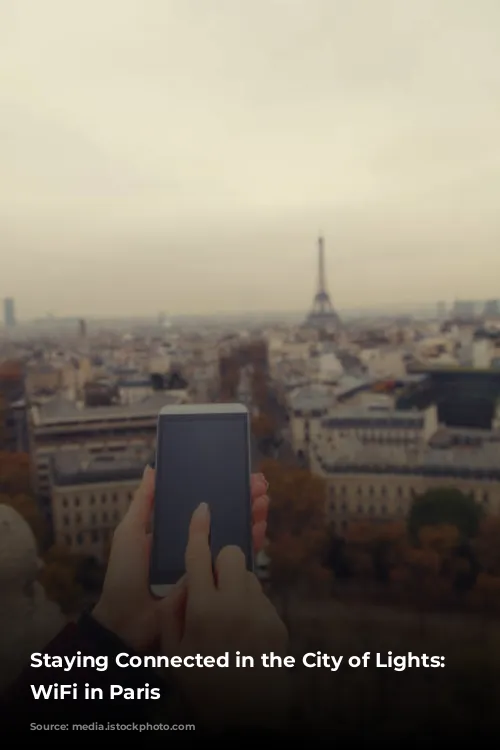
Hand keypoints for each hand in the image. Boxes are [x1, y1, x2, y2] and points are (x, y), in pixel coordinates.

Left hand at [92, 466, 269, 651]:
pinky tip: (260, 527)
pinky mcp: (215, 583)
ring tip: (263, 501)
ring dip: (250, 516)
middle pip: (223, 516)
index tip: (237, 475)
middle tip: (258, 484)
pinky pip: (237, 561)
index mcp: (175, 530)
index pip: (203, 504)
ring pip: (234, 534)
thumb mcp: (129, 533)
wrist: (129, 622)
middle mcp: (194, 544)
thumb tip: (152, 468)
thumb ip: (143, 503)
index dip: (220, 489)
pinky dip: (251, 542)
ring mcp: (206, 563)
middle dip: (242, 499)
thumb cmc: (125, 575)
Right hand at [159, 502, 288, 729]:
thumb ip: (172, 613)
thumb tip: (184, 583)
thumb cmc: (201, 687)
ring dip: (236, 585)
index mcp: (204, 610)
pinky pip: (261, 598)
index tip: (203, 508)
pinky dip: (250, 606)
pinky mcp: (278, 623)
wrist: (244, 720)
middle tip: (212, 585)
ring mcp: (261, 613)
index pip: (200, 555)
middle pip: (233, 554)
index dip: (199, 528)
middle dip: (221, 561)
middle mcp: (236, 604)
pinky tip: (242, 633)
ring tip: (226, 618)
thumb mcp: (171, 655)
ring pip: (249, 575)